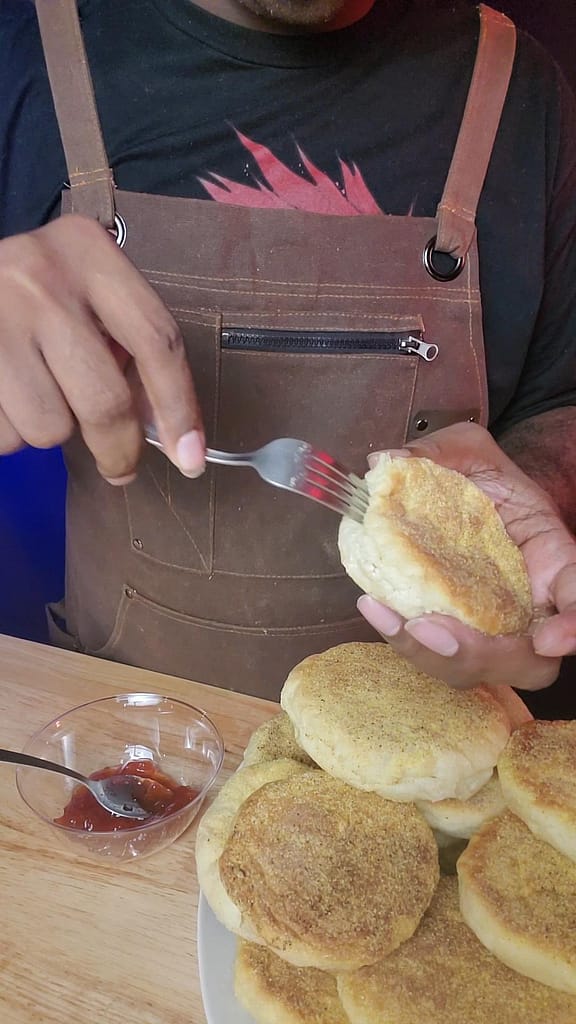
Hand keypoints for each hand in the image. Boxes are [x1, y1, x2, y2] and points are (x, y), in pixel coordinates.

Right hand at [0, 215, 203, 482]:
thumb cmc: (28, 292)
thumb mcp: (81, 295)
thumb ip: (126, 347)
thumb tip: (164, 427)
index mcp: (88, 252)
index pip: (157, 340)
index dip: (179, 408)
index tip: (191, 458)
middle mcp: (42, 279)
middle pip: (106, 401)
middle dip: (118, 450)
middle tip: (120, 467)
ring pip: (51, 428)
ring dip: (49, 430)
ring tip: (32, 393)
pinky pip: (6, 434)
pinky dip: (10, 431)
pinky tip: (4, 396)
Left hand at [357, 422, 575, 690]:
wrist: (462, 494)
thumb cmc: (481, 476)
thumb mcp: (467, 450)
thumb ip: (436, 452)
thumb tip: (384, 462)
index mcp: (554, 559)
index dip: (574, 628)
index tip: (546, 639)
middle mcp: (530, 605)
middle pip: (529, 660)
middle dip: (484, 657)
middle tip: (432, 630)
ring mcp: (491, 627)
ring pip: (477, 668)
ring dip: (432, 656)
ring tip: (394, 620)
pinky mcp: (452, 632)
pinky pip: (435, 655)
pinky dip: (405, 643)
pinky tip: (377, 609)